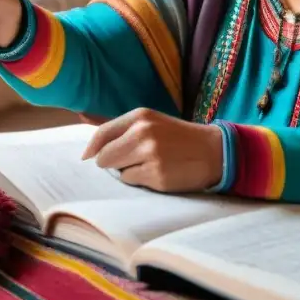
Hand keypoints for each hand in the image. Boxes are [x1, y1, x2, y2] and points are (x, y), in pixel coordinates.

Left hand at [81, 108, 222, 192]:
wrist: (213, 151)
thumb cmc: (178, 137)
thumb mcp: (152, 122)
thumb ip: (124, 130)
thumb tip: (91, 148)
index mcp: (140, 116)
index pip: (102, 133)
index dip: (92, 148)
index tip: (87, 157)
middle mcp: (142, 133)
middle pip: (105, 156)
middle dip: (111, 162)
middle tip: (129, 161)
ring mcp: (149, 155)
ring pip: (118, 171)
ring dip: (127, 172)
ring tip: (149, 165)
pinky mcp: (156, 175)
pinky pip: (132, 182)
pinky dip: (140, 181)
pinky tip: (157, 173)